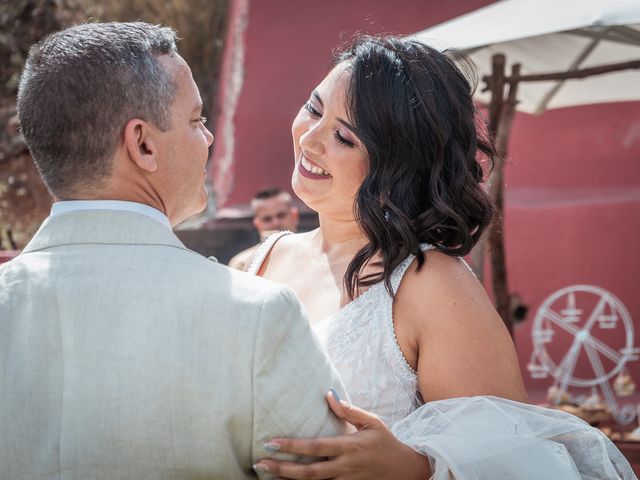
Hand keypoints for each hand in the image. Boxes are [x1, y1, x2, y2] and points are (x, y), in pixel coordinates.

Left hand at [253, 390, 429, 478]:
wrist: (407, 470)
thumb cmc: (386, 442)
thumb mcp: (372, 422)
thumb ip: (349, 410)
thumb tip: (329, 395)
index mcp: (350, 446)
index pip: (316, 447)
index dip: (292, 446)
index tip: (271, 442)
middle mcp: (346, 467)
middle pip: (310, 472)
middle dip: (282, 468)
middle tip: (260, 462)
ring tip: (267, 475)